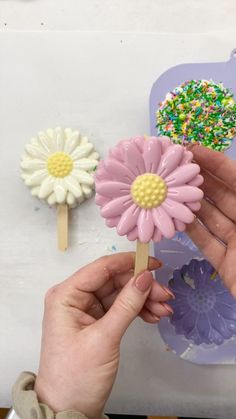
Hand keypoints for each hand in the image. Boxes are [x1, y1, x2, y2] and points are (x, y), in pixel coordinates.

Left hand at [34, 252, 172, 418]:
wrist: (68, 409)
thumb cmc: (76, 376)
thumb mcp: (104, 338)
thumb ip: (126, 304)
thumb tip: (145, 277)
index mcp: (66, 295)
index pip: (101, 268)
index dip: (129, 262)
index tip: (154, 263)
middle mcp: (74, 297)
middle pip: (113, 281)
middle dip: (141, 287)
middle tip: (165, 295)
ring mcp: (85, 310)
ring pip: (119, 294)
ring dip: (143, 300)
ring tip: (164, 310)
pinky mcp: (95, 322)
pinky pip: (119, 308)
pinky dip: (136, 310)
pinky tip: (152, 316)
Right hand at [187, 145, 235, 295]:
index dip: (216, 163)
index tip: (192, 150)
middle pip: (223, 195)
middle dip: (199, 180)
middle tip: (173, 168)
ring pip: (212, 218)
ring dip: (191, 204)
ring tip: (169, 190)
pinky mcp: (226, 265)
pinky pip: (207, 244)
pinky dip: (192, 231)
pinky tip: (176, 218)